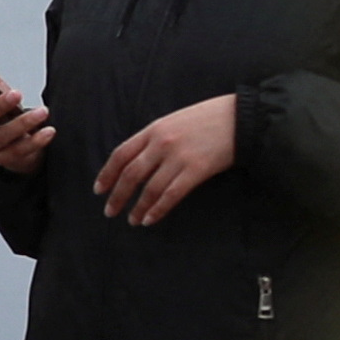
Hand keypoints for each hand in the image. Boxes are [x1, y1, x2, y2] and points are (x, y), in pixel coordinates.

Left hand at [95, 93, 237, 225]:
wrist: (240, 118)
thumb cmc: (207, 119)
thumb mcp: (174, 121)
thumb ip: (155, 138)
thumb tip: (137, 161)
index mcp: (153, 129)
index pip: (121, 154)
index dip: (107, 174)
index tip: (99, 190)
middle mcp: (161, 143)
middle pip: (130, 174)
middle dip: (117, 196)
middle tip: (110, 212)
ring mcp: (178, 157)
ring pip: (149, 188)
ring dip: (137, 207)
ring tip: (131, 220)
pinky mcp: (196, 170)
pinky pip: (171, 195)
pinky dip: (157, 209)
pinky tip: (149, 219)